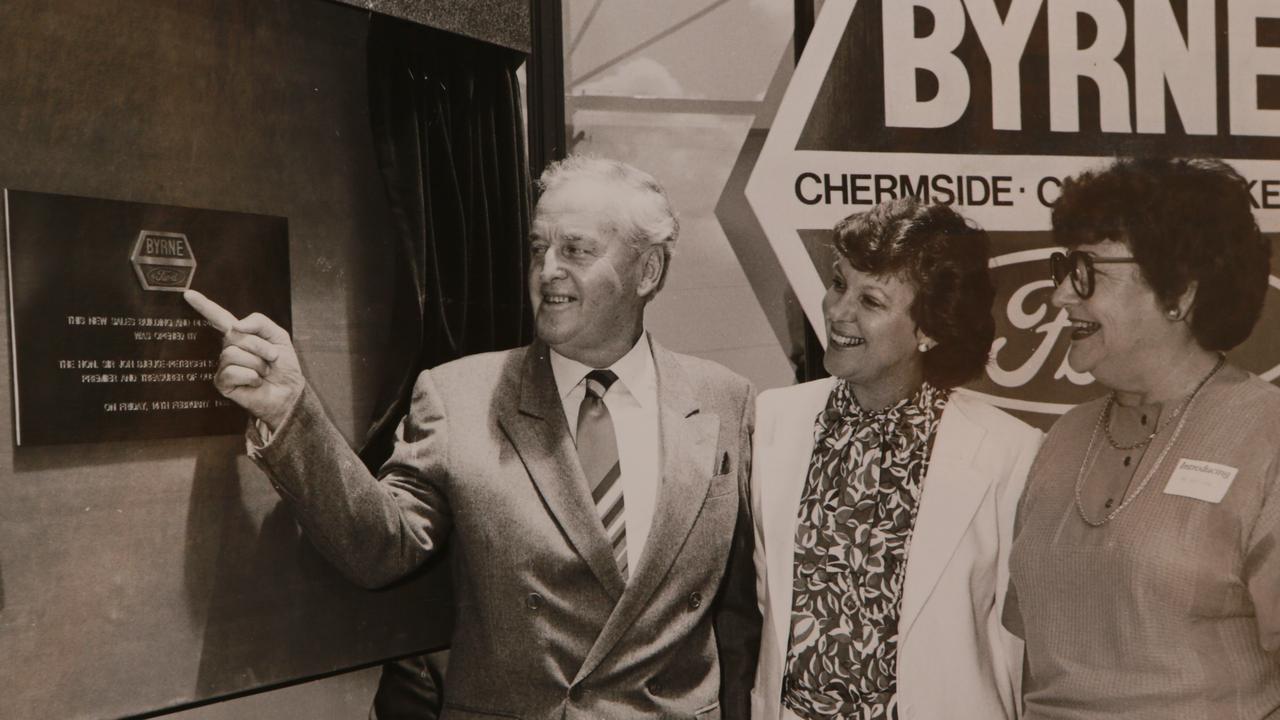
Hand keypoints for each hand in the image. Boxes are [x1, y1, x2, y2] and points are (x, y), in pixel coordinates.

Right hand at [184, 290, 303, 430]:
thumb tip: (236, 326)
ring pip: (233, 354)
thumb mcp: (278, 336)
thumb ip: (259, 322)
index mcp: (241, 335)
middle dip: (259, 346)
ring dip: (257, 363)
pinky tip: (256, 382)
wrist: (289, 391)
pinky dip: (251, 376)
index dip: (204, 306)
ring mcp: (224, 366)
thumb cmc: (283, 365)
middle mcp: (229, 348)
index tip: (188, 294)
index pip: (219, 317)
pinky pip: (232, 372)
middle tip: (271, 359)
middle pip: (235, 335)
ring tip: (263, 372)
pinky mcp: (222, 383)